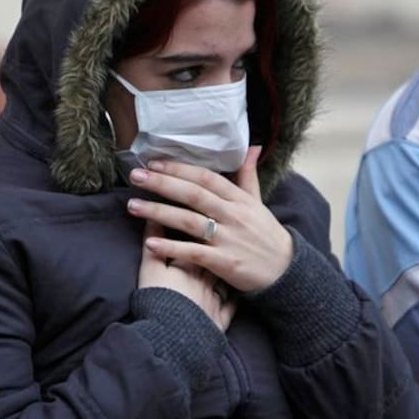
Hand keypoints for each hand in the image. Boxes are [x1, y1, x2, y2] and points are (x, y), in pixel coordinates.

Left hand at [127, 146, 292, 293]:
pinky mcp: (224, 262)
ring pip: (189, 221)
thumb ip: (248, 176)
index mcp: (240, 199)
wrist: (286, 272)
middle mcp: (233, 215)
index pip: (206, 177)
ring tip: (132, 206)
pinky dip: (171, 248)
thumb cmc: (267, 236)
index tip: (154, 162)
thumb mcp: (259, 203)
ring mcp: (228, 239)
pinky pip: (193, 253)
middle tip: (135, 176)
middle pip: (193, 195)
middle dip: (162, 184)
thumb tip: (252, 147)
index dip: (179, 169)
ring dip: (158, 212)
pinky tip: (150, 244)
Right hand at [138, 220, 235, 332]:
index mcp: (193, 262)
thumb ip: (152, 242)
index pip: (201, 238)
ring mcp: (216, 299)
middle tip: (220, 238)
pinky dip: (234, 298)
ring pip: (227, 278)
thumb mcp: (150, 269)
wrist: (173, 336)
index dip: (202, 227)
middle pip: (217, 257)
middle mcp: (209, 277)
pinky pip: (232, 306)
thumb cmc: (158, 300)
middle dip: (218, 246)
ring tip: (228, 262)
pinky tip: (237, 293)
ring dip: (228, 270)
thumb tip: (153, 218)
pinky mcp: (219, 320)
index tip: (202, 217)